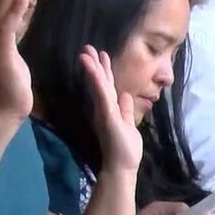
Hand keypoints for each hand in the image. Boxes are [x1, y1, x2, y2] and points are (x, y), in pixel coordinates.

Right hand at [79, 45, 142, 173]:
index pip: (108, 86)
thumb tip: (125, 96)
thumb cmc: (126, 149)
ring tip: (86, 52)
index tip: (102, 55)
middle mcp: (105, 108)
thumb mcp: (128, 125)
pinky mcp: (106, 114)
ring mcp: (104, 110)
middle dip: (95, 64)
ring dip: (93, 68)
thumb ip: (125, 110)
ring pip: (99, 85)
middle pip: (101, 82)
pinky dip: (97, 79)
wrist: (121, 167)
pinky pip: (102, 93)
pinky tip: (92, 67)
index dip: (105, 71)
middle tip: (88, 47)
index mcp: (111, 109)